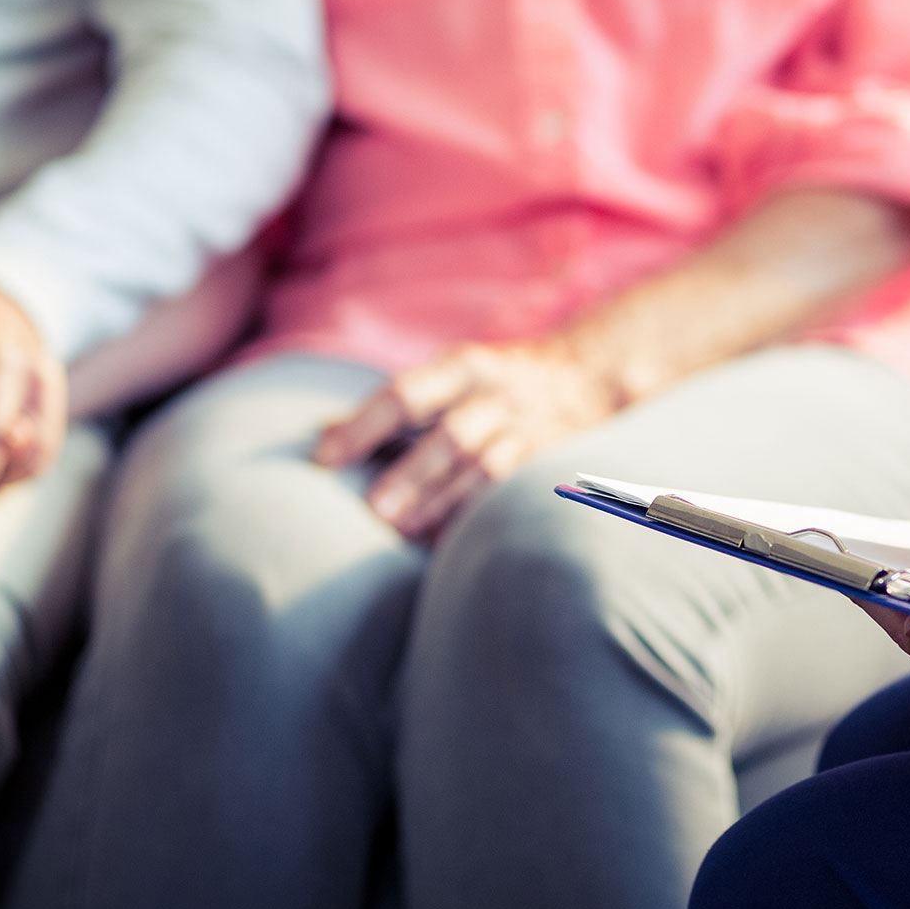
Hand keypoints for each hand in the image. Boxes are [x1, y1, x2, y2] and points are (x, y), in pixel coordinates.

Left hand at [313, 338, 623, 537]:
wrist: (587, 374)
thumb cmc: (492, 383)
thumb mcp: (450, 375)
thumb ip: (393, 406)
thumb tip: (322, 439)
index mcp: (464, 367)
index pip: (407, 394)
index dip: (363, 426)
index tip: (323, 457)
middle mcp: (498, 395)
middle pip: (453, 436)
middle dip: (413, 474)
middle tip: (374, 510)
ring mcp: (529, 430)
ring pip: (488, 470)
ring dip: (445, 503)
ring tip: (406, 533)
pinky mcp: (550, 462)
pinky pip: (516, 493)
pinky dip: (481, 517)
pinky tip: (449, 542)